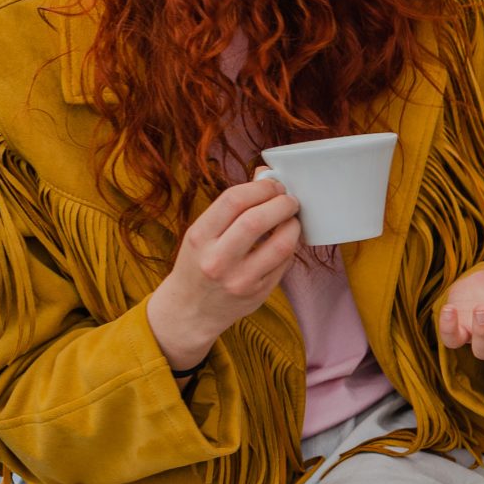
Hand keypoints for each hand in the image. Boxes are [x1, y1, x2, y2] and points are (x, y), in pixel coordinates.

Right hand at [146, 178, 303, 370]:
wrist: (191, 310)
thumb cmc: (199, 262)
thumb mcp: (203, 232)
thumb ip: (232, 205)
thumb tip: (265, 174)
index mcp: (199, 238)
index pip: (233, 200)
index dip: (260, 187)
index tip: (273, 184)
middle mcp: (218, 260)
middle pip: (257, 221)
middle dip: (281, 203)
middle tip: (289, 199)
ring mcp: (240, 279)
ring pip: (280, 245)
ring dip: (293, 225)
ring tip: (292, 218)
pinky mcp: (259, 293)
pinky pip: (285, 263)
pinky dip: (291, 246)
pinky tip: (286, 239)